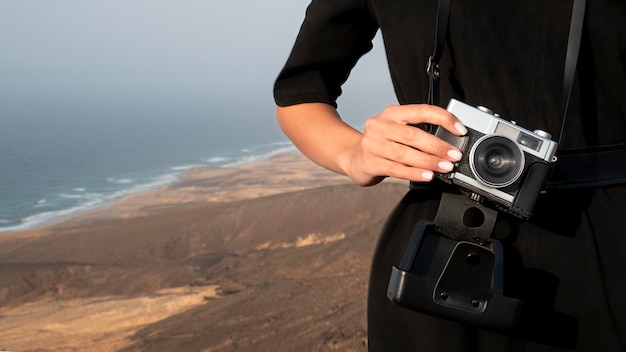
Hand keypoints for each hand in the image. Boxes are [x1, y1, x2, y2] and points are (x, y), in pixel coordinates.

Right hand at [346, 104, 466, 185]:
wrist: (355, 158)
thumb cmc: (383, 144)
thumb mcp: (398, 130)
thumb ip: (418, 131)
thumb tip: (450, 140)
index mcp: (392, 113)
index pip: (421, 110)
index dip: (443, 119)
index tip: (459, 130)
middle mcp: (380, 126)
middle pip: (413, 135)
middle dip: (437, 146)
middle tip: (454, 155)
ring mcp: (372, 144)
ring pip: (405, 153)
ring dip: (428, 161)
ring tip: (444, 167)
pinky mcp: (370, 163)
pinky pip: (396, 169)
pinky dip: (414, 173)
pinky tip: (426, 176)